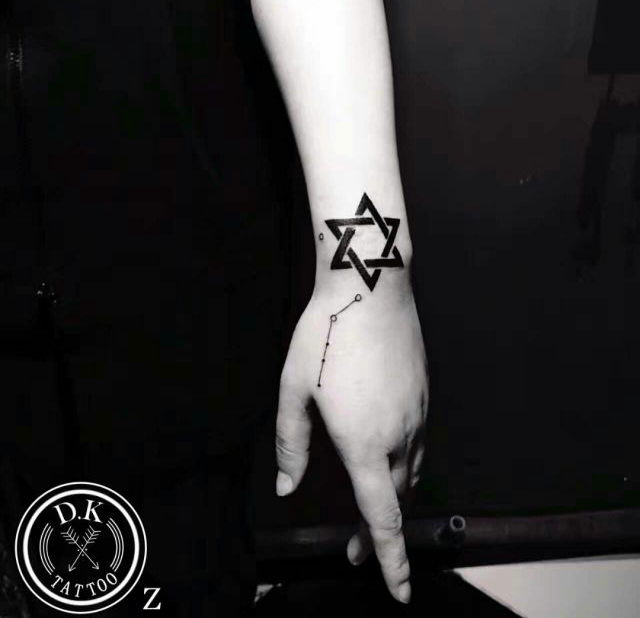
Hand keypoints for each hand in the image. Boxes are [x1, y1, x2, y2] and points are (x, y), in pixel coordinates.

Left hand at [275, 282, 428, 603]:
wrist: (369, 287)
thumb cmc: (326, 334)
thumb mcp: (294, 389)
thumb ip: (292, 443)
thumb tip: (287, 486)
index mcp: (363, 440)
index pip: (383, 516)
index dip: (391, 558)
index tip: (398, 590)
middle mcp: (399, 433)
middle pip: (396, 498)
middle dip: (380, 529)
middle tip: (356, 546)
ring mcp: (418, 413)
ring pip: (410, 471)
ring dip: (391, 493)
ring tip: (368, 499)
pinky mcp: (425, 394)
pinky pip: (417, 441)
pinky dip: (401, 460)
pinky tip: (383, 447)